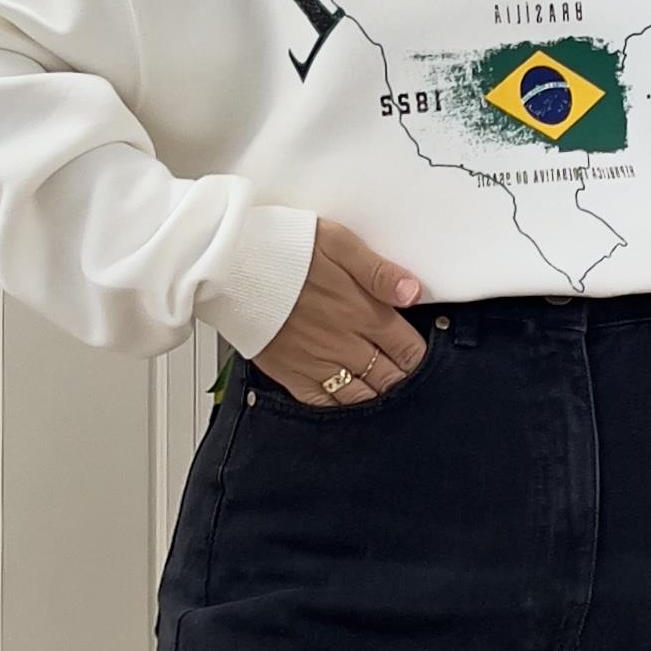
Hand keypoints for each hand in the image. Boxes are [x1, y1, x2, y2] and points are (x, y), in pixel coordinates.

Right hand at [250, 217, 431, 403]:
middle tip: (405, 375)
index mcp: (363, 312)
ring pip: (361, 396)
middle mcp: (344, 344)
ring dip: (377, 395)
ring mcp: (317, 363)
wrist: (231, 265)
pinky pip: (323, 404)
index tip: (419, 354)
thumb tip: (414, 293)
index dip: (419, 355)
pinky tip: (347, 401)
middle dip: (402, 378)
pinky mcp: (290, 373)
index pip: (408, 349)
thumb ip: (380, 272)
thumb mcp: (339, 243)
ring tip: (382, 391)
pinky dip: (340, 407)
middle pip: (389, 377)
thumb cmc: (283, 248)